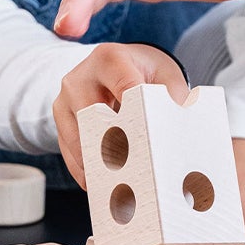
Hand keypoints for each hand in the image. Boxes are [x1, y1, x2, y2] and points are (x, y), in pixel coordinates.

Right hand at [55, 43, 188, 185]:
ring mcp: (66, 99)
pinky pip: (68, 149)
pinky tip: (102, 185)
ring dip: (95, 162)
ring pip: (77, 136)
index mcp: (110, 59)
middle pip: (93, 114)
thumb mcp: (166, 77)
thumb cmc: (146, 73)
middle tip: (133, 169)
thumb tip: (182, 131)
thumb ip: (175, 99)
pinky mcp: (61, 120)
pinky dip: (85, 168)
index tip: (148, 137)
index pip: (123, 86)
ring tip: (117, 185)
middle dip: (112, 142)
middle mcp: (81, 77)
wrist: (119, 66)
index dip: (136, 112)